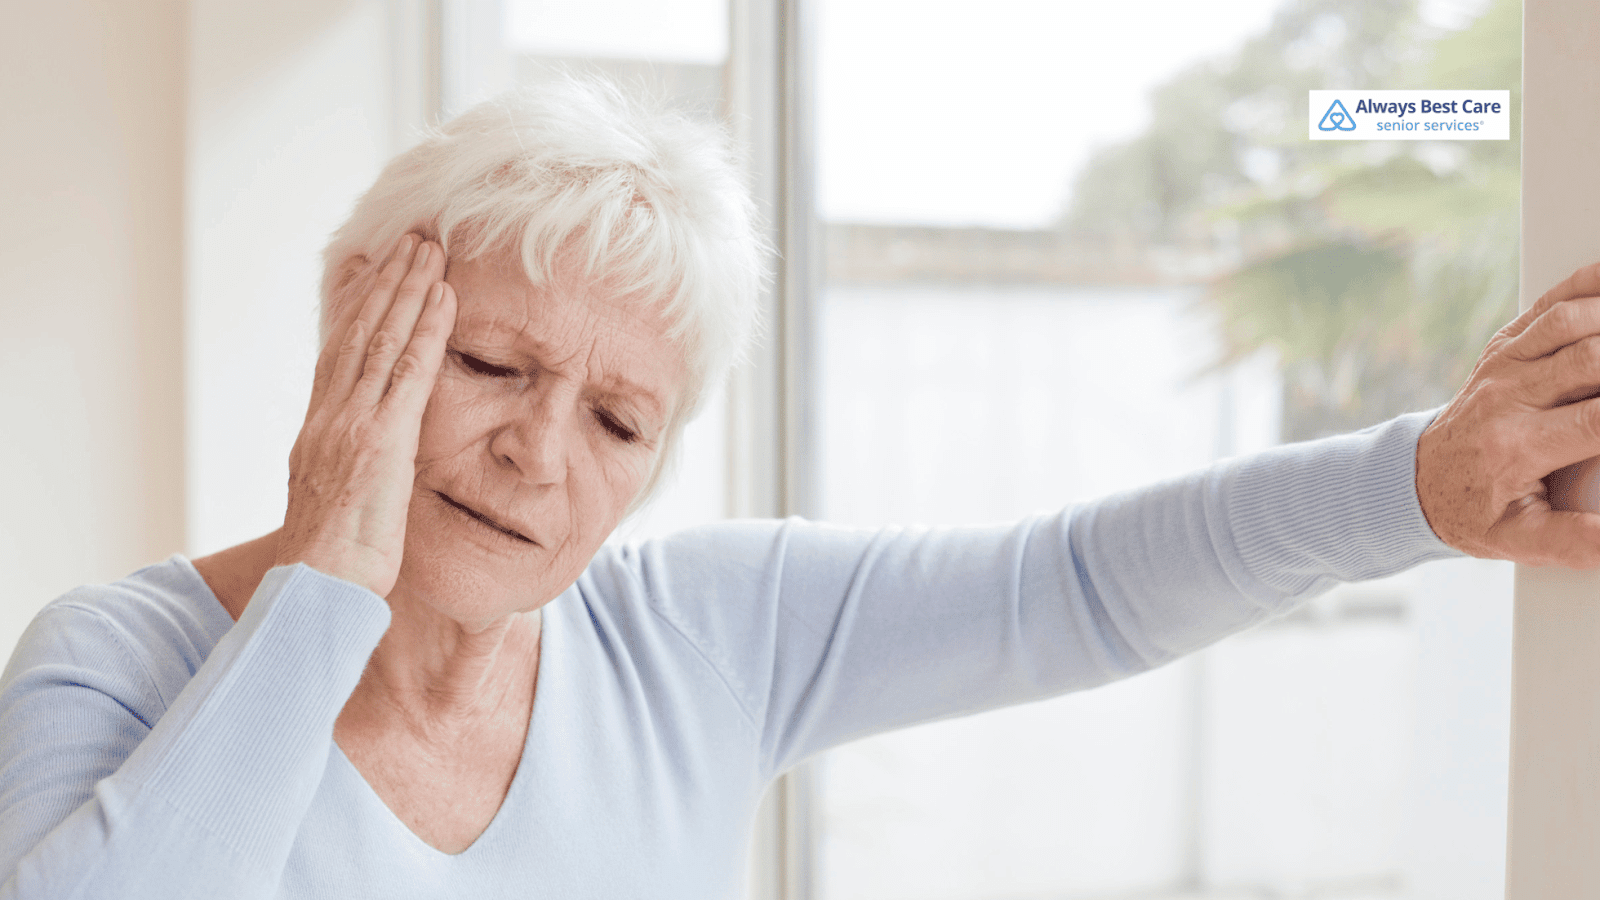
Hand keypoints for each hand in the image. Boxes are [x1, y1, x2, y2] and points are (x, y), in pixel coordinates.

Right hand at [275, 234, 456, 594]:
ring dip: (408, 289)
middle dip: (385, 282)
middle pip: (358, 333)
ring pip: (382, 340)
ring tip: (430, 249)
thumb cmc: (332, 564)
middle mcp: (331, 417)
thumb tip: (369, 461)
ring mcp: (353, 425)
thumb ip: (355, 469)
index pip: (339, 353)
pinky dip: (427, 331)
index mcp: (319, 431)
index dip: (356, 307)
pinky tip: (444, 298)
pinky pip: (409, 373)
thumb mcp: (341, 503)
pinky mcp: (381, 441)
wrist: (317, 590)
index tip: (373, 269)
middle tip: (408, 240)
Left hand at [1417, 262, 1599, 566]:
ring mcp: (1503, 366)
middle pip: (1590, 360)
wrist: (1418, 480)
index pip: (1596, 420)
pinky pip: (1548, 307)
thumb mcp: (1519, 538)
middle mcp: (1507, 397)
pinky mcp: (1503, 348)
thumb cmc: (1473, 509)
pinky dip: (1588, 286)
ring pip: (1568, 322)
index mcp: (1517, 446)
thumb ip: (1576, 541)